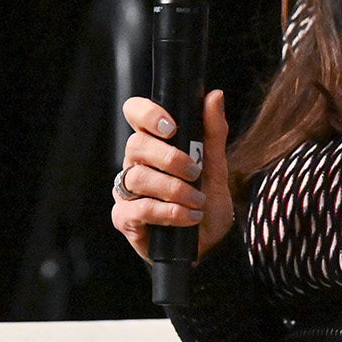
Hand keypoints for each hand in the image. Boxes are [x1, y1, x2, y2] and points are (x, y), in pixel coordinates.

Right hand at [111, 90, 232, 260]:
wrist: (208, 246)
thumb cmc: (205, 204)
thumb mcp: (217, 167)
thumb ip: (213, 133)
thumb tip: (214, 96)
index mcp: (152, 145)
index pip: (135, 113)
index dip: (147, 114)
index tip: (172, 128)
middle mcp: (134, 164)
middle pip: (135, 145)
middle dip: (169, 158)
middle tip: (194, 172)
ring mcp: (125, 191)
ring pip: (138, 178)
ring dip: (174, 190)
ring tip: (197, 200)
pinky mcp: (124, 218)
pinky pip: (139, 209)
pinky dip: (168, 212)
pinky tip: (187, 217)